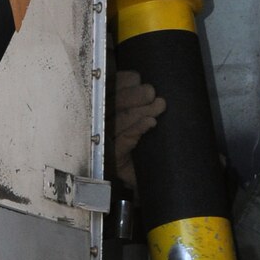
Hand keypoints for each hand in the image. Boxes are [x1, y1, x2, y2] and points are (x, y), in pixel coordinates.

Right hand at [111, 68, 164, 192]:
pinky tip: (150, 123)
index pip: (107, 91)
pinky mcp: (113, 161)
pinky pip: (122, 142)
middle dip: (133, 96)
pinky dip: (136, 130)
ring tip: (158, 105)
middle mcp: (100, 127)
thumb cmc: (142, 149)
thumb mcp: (138, 122)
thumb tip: (143, 81)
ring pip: (118, 122)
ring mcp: (105, 145)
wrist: (144, 182)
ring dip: (140, 111)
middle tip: (152, 93)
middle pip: (111, 104)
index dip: (122, 82)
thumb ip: (136, 102)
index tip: (137, 77)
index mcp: (104, 112)